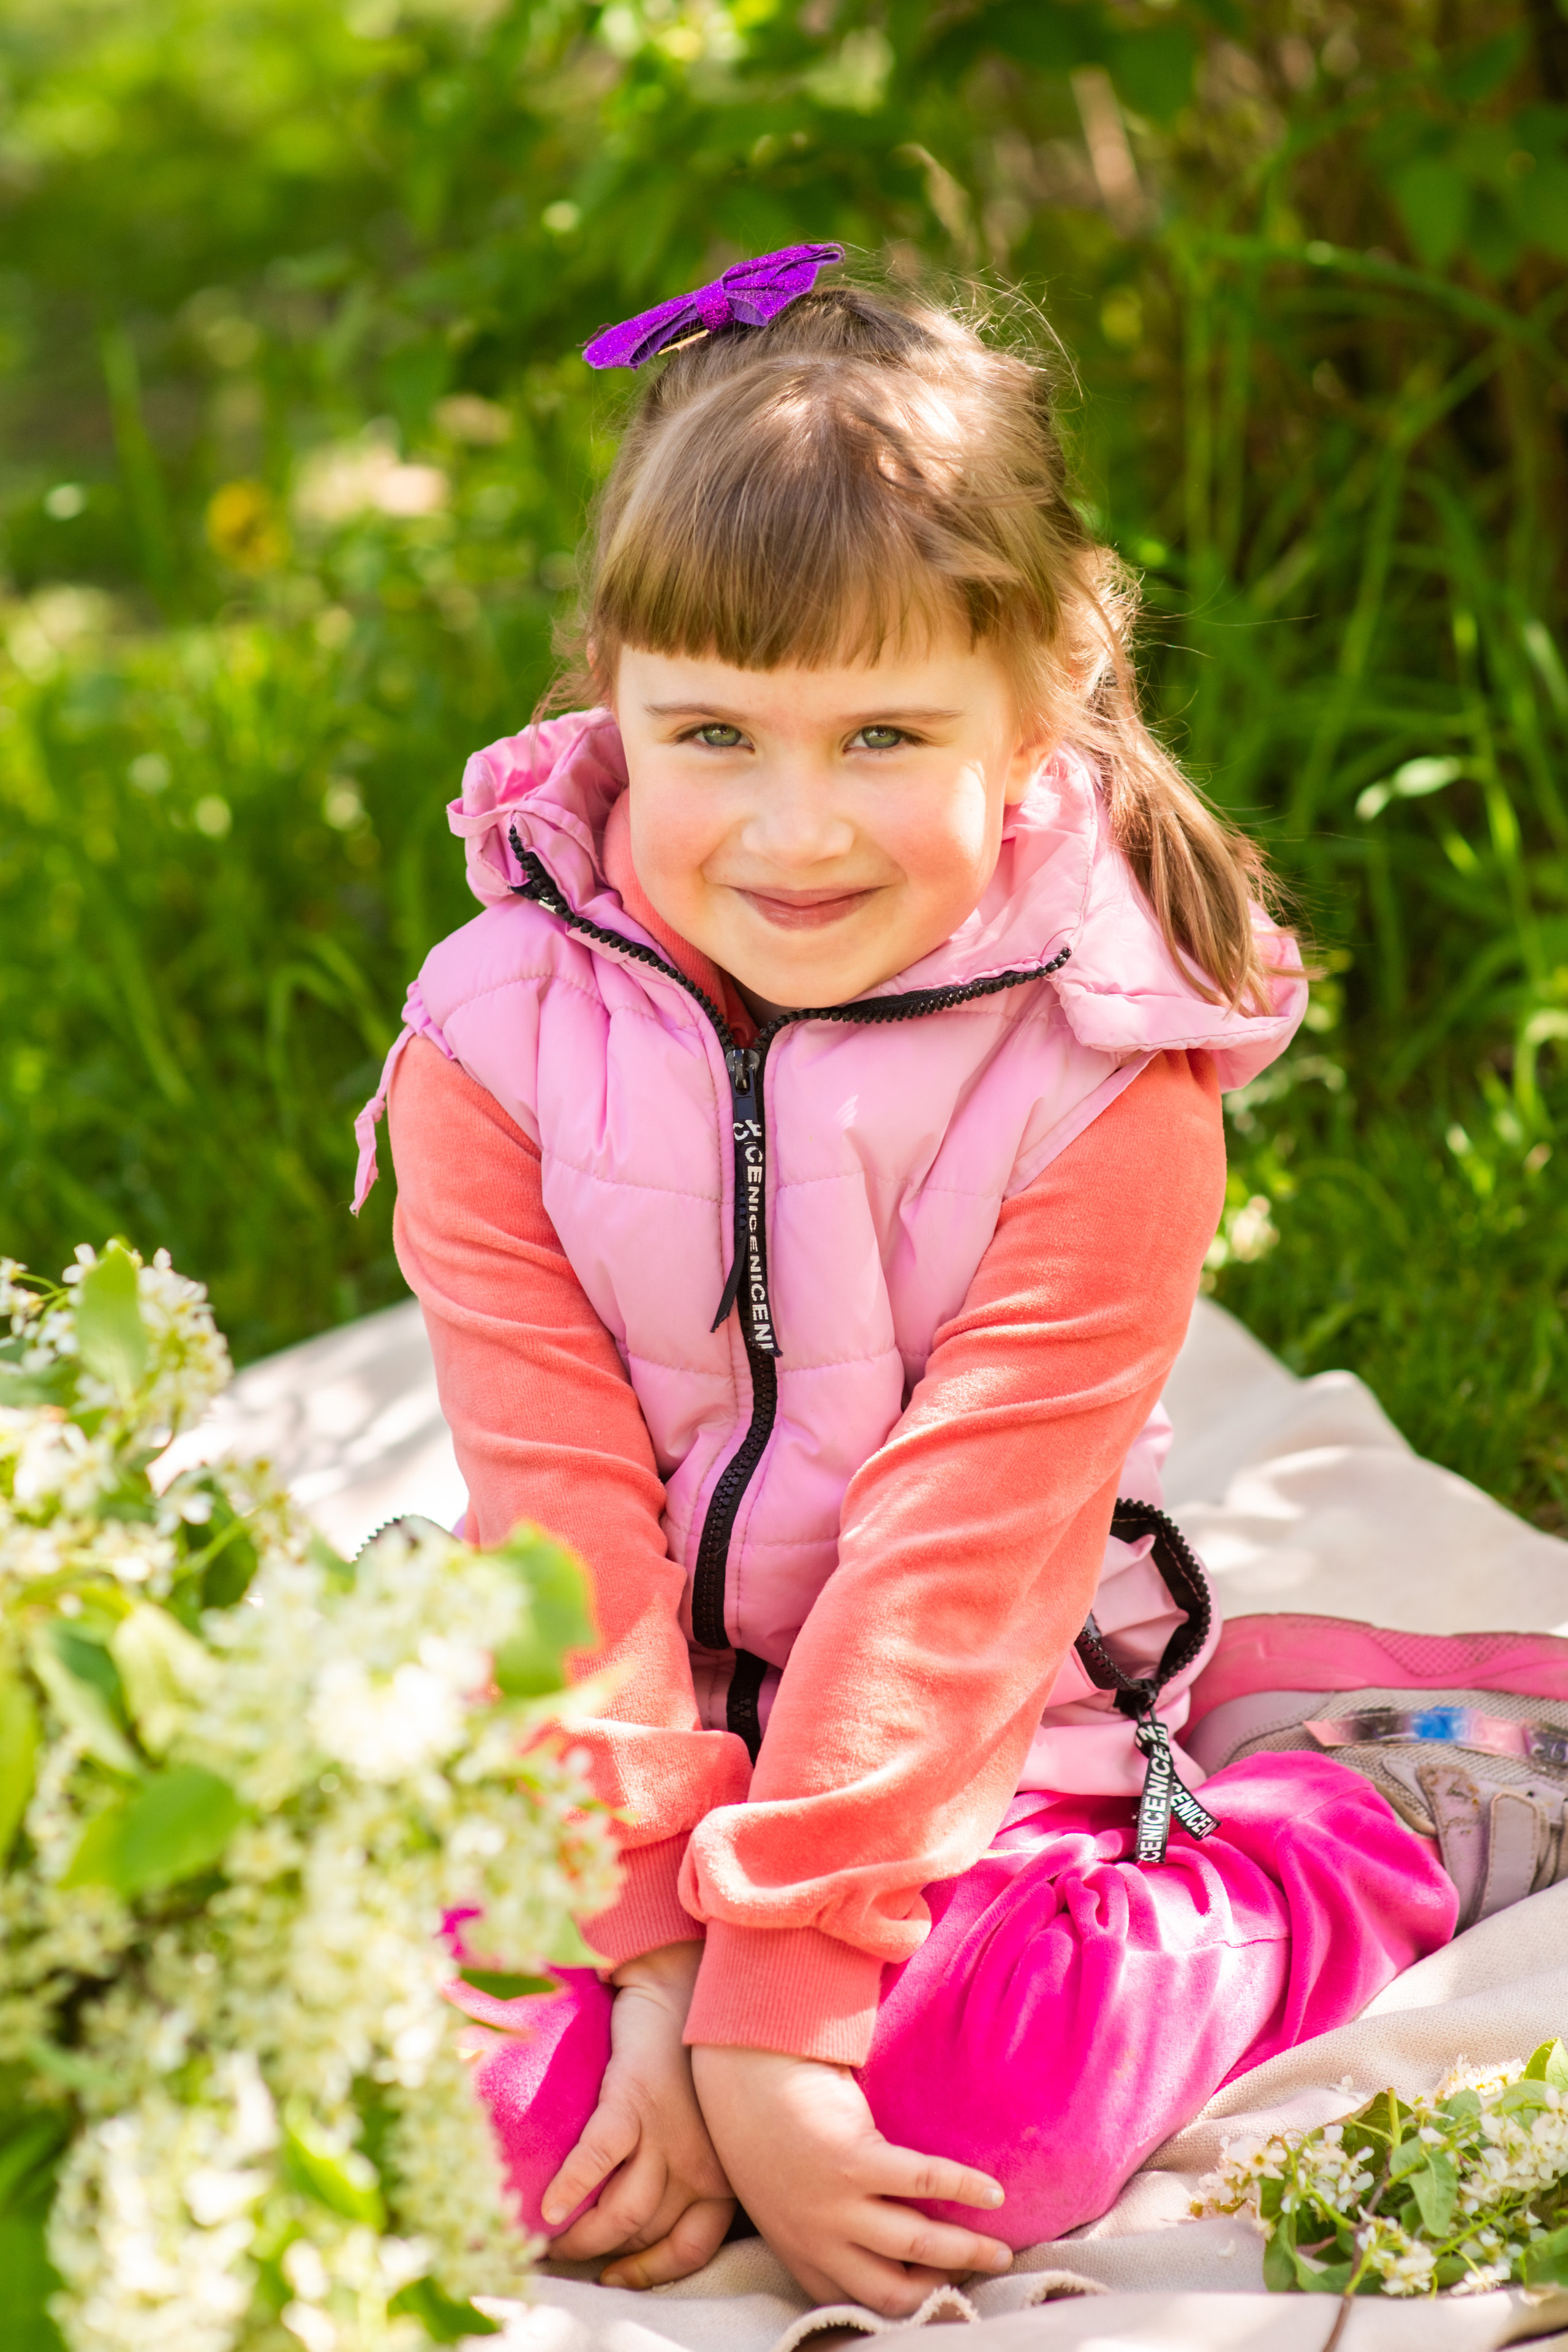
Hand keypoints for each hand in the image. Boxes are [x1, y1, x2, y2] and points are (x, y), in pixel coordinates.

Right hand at [543, 1941, 733, 2286]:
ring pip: (620, 2213)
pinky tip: (549, 2205)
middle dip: (600, 2252)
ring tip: (546, 2233)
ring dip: (579, 2235)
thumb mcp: (704, 2130)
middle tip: (562, 2250)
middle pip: (643, 2234)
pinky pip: (597, 2161)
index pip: (690, 2251)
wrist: (680, 1987)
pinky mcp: (634, 2101)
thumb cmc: (688, 2063)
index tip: (615, 2277)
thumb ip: (681, 2174)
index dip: (648, 2272)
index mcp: (721, 2174)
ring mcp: (667, 2134)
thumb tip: (631, 2224)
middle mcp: (700, 2163)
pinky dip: (570, 2189)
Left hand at [692, 2044, 1010, 2316]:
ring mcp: (834, 2203)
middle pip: (895, 2289)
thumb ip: (820, 2221)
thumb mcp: (783, 2193)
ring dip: (966, 2251)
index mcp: (801, 2250)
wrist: (738, 2072)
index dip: (907, 2303)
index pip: (860, 2299)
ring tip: (1000, 2249)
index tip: (940, 2287)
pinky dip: (964, 2187)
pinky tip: (992, 2192)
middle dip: (944, 2288)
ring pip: (917, 2245)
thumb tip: (876, 2230)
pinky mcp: (850, 2159)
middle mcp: (818, 2238)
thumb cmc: (762, 2124)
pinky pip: (923, 2180)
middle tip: (979, 2273)